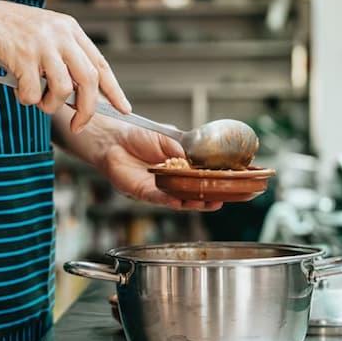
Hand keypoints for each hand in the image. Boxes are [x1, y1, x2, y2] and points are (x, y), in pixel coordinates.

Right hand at [0, 0, 129, 131]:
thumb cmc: (8, 34)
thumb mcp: (44, 36)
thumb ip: (64, 59)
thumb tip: (82, 96)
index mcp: (70, 29)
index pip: (100, 64)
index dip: (114, 90)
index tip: (124, 109)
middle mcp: (60, 34)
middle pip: (88, 80)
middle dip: (86, 110)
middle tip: (78, 125)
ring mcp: (42, 44)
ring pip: (63, 90)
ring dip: (49, 105)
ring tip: (37, 100)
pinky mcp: (22, 55)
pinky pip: (34, 93)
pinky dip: (27, 99)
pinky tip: (18, 89)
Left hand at [99, 126, 223, 211]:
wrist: (115, 138)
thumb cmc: (138, 136)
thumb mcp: (167, 137)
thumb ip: (181, 149)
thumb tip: (195, 160)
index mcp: (179, 166)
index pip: (198, 178)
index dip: (212, 183)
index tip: (226, 185)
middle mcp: (170, 180)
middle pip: (191, 194)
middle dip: (206, 199)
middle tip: (220, 201)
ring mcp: (158, 188)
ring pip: (177, 200)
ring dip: (191, 204)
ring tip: (205, 204)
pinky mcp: (143, 192)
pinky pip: (158, 198)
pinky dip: (169, 200)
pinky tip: (180, 202)